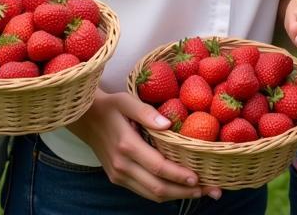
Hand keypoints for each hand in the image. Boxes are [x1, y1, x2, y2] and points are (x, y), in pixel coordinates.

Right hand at [69, 89, 220, 200]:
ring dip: (178, 196)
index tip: (199, 178)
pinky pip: (144, 191)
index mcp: (126, 145)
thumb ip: (146, 112)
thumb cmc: (110, 106)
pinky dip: (164, 193)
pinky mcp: (118, 179)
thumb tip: (169, 124)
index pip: (158, 167)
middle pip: (158, 188)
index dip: (179, 175)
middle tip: (212, 190)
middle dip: (186, 192)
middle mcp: (122, 166)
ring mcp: (119, 176)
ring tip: (202, 192)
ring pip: (151, 194)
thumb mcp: (127, 100)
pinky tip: (180, 188)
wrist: (84, 120)